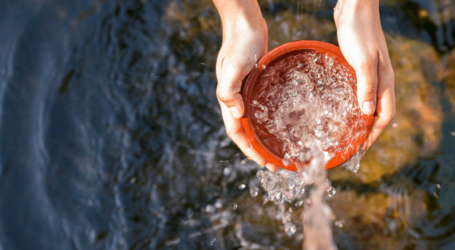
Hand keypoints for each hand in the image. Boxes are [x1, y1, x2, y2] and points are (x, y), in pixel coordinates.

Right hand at [214, 0, 276, 170]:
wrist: (245, 26)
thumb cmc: (239, 45)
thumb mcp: (233, 67)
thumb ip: (229, 91)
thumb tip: (236, 115)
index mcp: (229, 101)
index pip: (237, 133)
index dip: (249, 150)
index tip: (264, 163)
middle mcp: (237, 100)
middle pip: (246, 132)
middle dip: (259, 150)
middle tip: (276, 164)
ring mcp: (246, 93)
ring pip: (254, 122)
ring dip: (264, 138)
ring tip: (279, 149)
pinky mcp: (256, 86)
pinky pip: (262, 109)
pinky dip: (269, 121)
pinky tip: (282, 123)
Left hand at [334, 0, 395, 148]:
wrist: (355, 10)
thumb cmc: (359, 33)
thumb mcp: (362, 61)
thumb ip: (366, 86)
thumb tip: (367, 113)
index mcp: (384, 81)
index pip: (385, 115)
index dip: (375, 133)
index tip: (362, 148)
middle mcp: (380, 80)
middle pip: (378, 112)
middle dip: (368, 131)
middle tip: (353, 145)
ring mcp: (371, 74)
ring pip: (369, 103)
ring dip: (361, 119)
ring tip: (347, 132)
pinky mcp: (359, 67)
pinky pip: (359, 92)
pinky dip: (354, 104)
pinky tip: (341, 107)